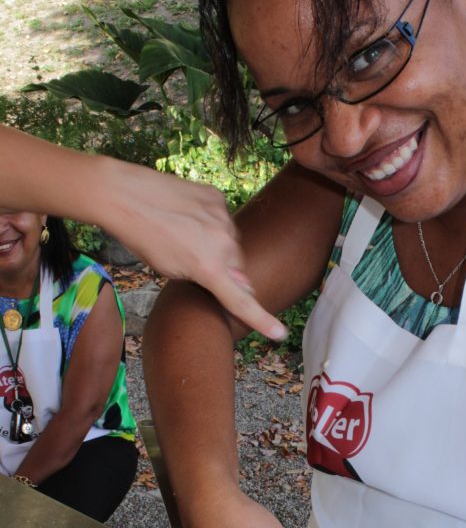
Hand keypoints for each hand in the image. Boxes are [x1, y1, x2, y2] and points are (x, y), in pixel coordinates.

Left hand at [103, 159, 287, 340]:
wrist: (124, 193)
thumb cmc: (142, 237)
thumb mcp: (170, 270)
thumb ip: (204, 278)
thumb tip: (231, 279)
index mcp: (208, 268)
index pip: (241, 301)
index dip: (262, 320)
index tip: (280, 334)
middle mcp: (222, 243)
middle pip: (237, 268)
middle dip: (224, 271)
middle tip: (195, 263)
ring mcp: (222, 217)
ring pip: (231, 243)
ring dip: (217, 245)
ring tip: (185, 235)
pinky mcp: (218, 198)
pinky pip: (223, 219)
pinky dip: (211, 222)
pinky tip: (188, 217)